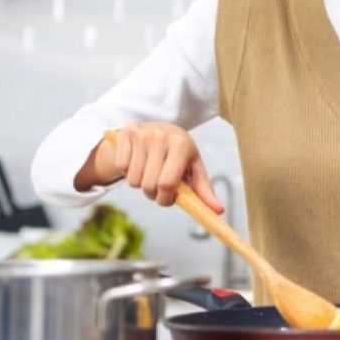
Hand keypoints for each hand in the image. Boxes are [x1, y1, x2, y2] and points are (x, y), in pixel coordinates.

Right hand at [82, 122, 223, 211]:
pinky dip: (127, 172)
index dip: (165, 198)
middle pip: (149, 185)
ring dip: (140, 184)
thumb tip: (218, 211)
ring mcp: (141, 134)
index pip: (167, 183)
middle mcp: (161, 136)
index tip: (167, 199)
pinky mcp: (125, 134)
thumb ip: (204, 190)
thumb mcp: (194, 168)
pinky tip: (138, 162)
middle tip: (158, 186)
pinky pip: (121, 168)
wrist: (158, 128)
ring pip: (133, 180)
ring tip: (149, 173)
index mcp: (181, 144)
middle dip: (153, 194)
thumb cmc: (179, 154)